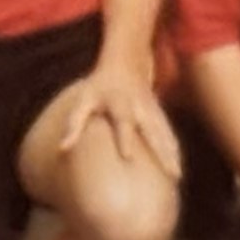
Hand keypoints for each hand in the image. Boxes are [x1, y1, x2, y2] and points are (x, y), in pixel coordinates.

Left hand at [49, 58, 182, 181]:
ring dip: (172, 155)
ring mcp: (152, 111)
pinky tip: (177, 169)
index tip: (128, 157)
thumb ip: (74, 124)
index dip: (125, 138)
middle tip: (169, 174)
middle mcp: (140, 108)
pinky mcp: (159, 114)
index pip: (123, 122)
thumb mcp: (83, 99)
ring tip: (177, 178)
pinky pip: (168, 133)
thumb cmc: (99, 86)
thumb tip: (62, 149)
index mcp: (120, 103)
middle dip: (162, 153)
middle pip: (153, 132)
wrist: (126, 62)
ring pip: (165, 134)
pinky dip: (174, 150)